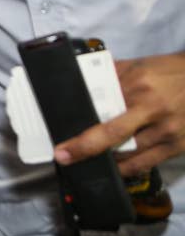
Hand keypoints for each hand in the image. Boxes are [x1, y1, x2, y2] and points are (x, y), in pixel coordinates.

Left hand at [54, 53, 184, 176]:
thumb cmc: (168, 72)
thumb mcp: (137, 66)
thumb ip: (111, 76)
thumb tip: (81, 84)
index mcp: (139, 86)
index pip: (103, 109)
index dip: (83, 132)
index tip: (62, 145)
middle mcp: (153, 109)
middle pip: (114, 135)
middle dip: (87, 149)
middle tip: (64, 158)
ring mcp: (167, 130)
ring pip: (129, 154)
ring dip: (106, 161)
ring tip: (86, 163)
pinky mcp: (178, 146)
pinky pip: (147, 164)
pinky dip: (127, 169)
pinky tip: (113, 169)